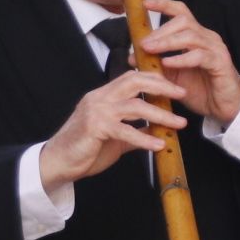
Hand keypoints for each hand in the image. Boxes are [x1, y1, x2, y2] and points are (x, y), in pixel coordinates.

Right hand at [38, 71, 187, 190]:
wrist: (57, 162)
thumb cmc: (84, 149)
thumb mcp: (114, 138)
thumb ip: (133, 132)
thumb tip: (154, 132)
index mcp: (104, 96)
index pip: (132, 77)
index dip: (155, 79)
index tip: (175, 87)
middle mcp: (100, 98)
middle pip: (135, 81)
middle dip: (162, 86)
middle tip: (182, 94)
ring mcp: (96, 112)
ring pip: (135, 106)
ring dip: (161, 114)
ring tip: (179, 123)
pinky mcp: (95, 128)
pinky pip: (126, 131)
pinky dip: (145, 138)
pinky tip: (159, 145)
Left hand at [136, 0, 239, 123]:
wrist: (224, 108)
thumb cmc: (201, 90)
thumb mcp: (174, 76)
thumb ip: (156, 65)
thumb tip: (133, 57)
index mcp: (196, 36)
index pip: (181, 12)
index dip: (164, 4)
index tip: (145, 3)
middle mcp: (207, 38)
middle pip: (184, 21)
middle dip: (160, 29)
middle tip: (143, 43)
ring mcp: (215, 49)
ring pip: (190, 36)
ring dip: (167, 42)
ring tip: (150, 50)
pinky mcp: (220, 63)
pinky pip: (199, 56)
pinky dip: (181, 58)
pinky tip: (167, 63)